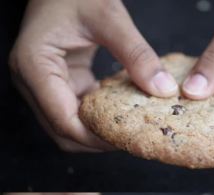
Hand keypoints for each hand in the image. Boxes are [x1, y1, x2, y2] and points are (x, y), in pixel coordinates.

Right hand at [9, 0, 177, 151]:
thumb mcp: (110, 18)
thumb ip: (136, 54)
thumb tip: (163, 89)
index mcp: (34, 65)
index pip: (63, 120)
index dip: (96, 137)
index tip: (130, 140)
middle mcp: (33, 80)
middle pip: (63, 131)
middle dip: (99, 141)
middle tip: (137, 140)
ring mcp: (44, 83)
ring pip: (70, 126)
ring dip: (100, 132)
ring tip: (135, 131)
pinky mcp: (60, 82)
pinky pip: (79, 111)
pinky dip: (101, 117)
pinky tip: (127, 114)